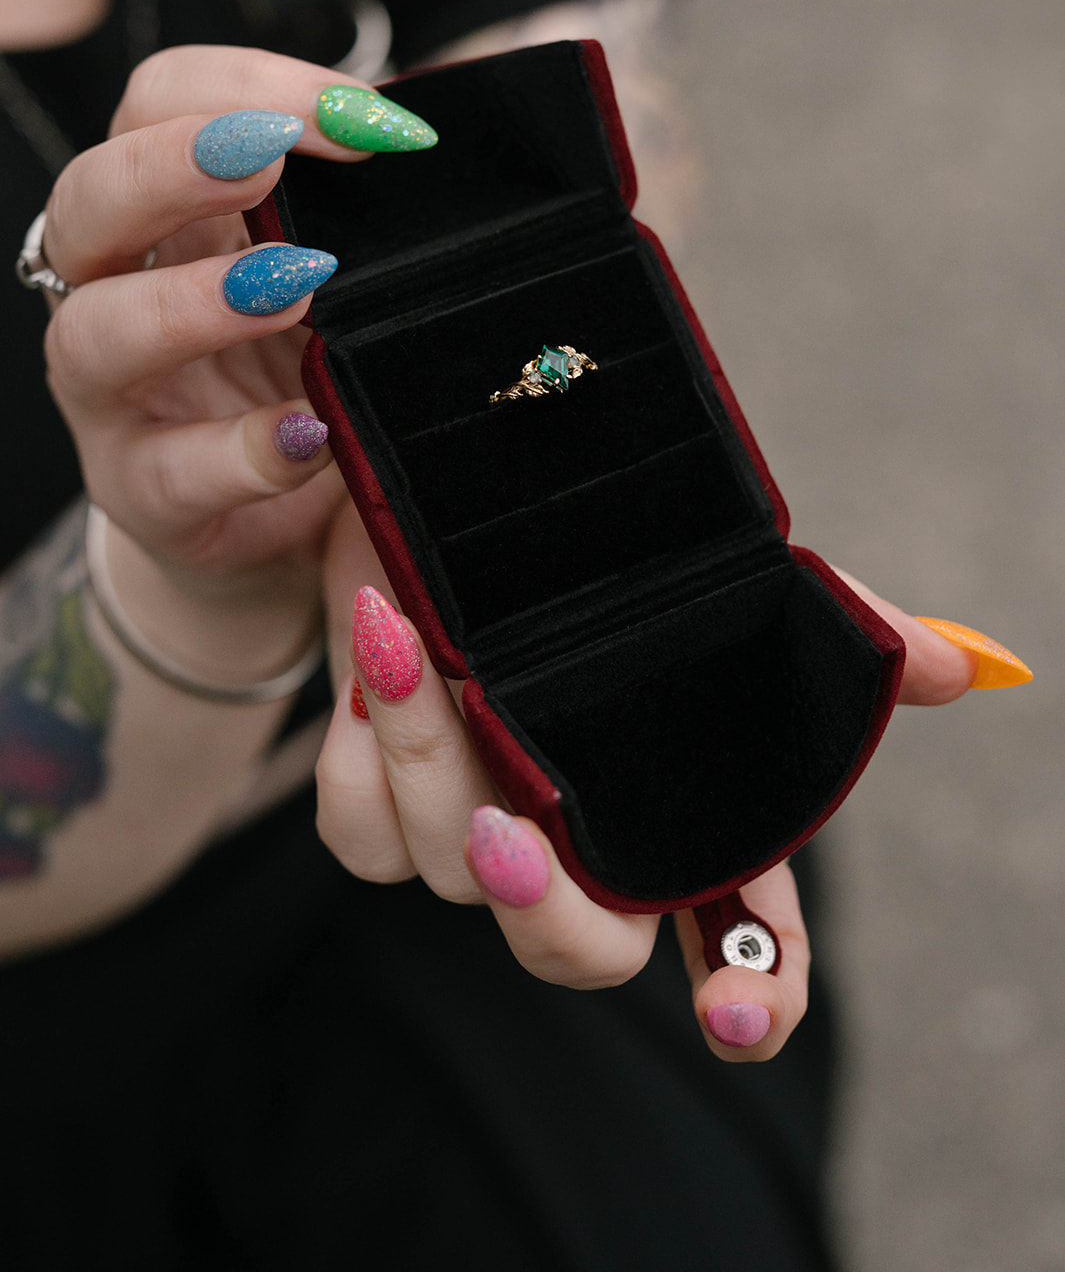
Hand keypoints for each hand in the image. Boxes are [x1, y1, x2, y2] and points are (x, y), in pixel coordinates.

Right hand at [39, 46, 430, 668]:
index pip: (161, 102)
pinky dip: (240, 453)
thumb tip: (445, 152)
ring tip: (292, 287)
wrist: (288, 527)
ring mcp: (115, 398)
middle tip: (266, 156)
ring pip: (95, 332)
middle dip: (170, 163)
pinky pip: (166, 473)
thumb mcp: (342, 282)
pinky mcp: (142, 493)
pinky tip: (309, 437)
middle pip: (89, 199)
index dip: (245, 85)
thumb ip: (369, 221)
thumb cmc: (314, 376)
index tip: (363, 117)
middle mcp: (115, 289)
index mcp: (169, 211)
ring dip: (190, 301)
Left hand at [316, 507, 997, 1059]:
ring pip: (456, 873)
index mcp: (682, 818)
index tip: (740, 1016)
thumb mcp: (727, 583)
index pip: (743, 942)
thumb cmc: (618, 562)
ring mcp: (484, 827)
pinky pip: (362, 836)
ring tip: (409, 648)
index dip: (755, 992)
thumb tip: (966, 666)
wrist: (473, 505)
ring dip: (428, 766)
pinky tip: (372, 661)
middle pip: (585, 953)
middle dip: (553, 912)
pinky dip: (362, 756)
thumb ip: (844, 626)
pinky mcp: (387, 797)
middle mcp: (584, 844)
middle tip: (515, 833)